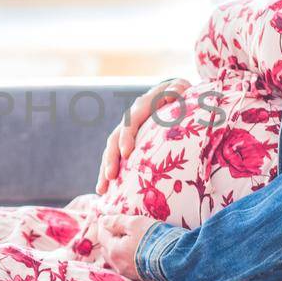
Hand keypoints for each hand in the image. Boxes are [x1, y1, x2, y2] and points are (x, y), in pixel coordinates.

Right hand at [95, 78, 190, 193]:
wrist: (170, 94)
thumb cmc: (178, 94)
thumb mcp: (180, 88)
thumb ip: (177, 91)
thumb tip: (174, 94)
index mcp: (141, 107)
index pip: (130, 122)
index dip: (126, 137)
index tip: (126, 154)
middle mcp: (129, 120)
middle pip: (114, 139)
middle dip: (111, 159)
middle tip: (110, 177)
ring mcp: (125, 132)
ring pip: (111, 151)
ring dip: (105, 170)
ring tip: (101, 190)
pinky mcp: (127, 143)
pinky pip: (115, 158)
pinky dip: (109, 173)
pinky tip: (105, 192)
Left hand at [97, 213, 157, 280]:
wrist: (177, 262)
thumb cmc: (155, 240)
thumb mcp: (136, 224)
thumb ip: (117, 222)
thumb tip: (102, 221)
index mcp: (114, 250)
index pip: (101, 234)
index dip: (105, 224)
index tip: (110, 217)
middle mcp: (117, 264)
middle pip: (106, 248)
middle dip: (110, 237)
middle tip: (120, 227)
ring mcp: (128, 273)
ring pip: (115, 258)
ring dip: (118, 247)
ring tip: (129, 238)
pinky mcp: (138, 278)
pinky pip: (125, 264)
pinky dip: (126, 256)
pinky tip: (137, 250)